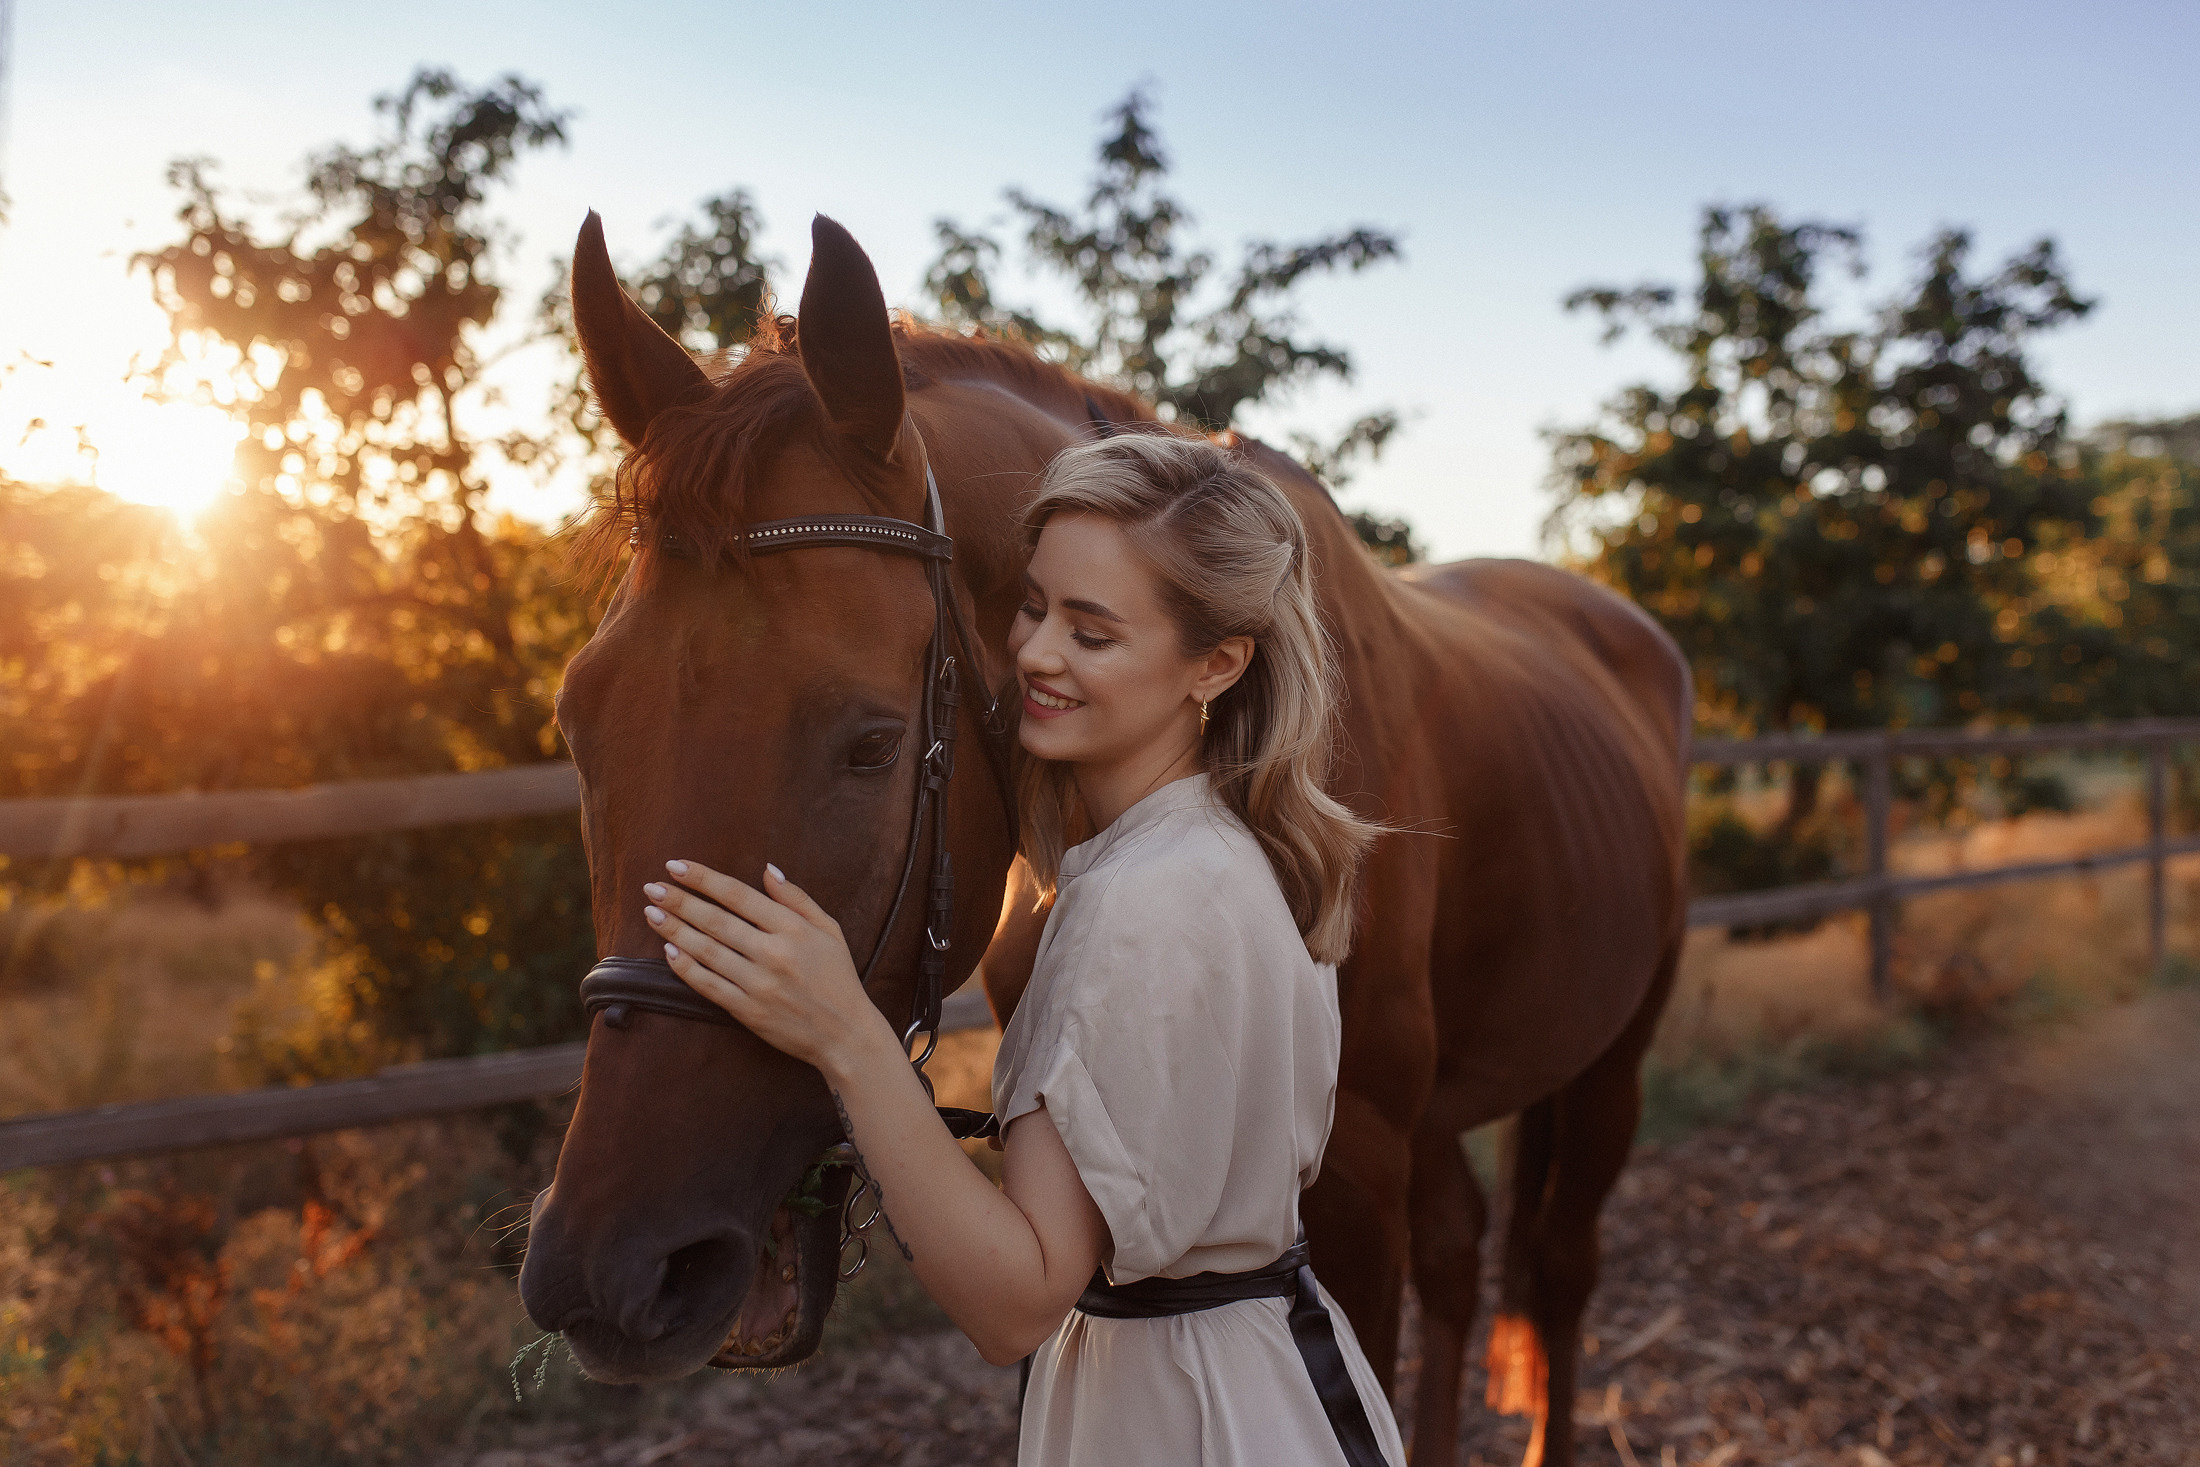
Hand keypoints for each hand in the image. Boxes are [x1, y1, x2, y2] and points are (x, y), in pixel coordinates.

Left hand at [643, 860, 893, 1075]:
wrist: (845, 1034)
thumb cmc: (838, 977)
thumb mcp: (829, 930)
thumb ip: (797, 899)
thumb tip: (767, 869)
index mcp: (793, 929)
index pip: (738, 896)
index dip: (704, 879)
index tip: (675, 866)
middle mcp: (773, 954)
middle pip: (716, 921)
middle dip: (679, 901)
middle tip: (651, 887)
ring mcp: (758, 984)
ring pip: (707, 951)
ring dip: (674, 930)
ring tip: (651, 912)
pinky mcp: (748, 1011)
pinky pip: (709, 985)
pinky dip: (686, 968)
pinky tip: (668, 951)